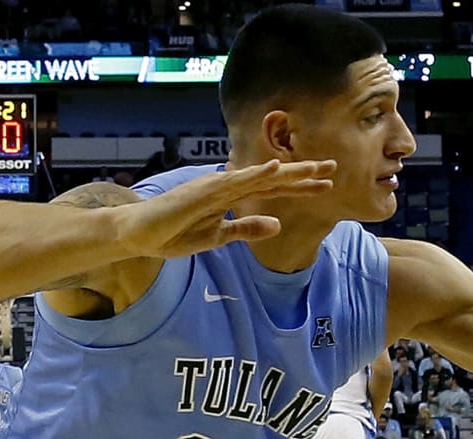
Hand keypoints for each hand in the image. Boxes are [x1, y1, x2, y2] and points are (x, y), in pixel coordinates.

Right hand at [114, 159, 336, 258]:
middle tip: (333, 166)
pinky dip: (254, 175)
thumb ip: (246, 229)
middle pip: (271, 178)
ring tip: (314, 167)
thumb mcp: (218, 237)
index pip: (272, 189)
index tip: (326, 185)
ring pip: (258, 177)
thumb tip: (277, 224)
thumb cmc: (174, 233)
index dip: (299, 186)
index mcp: (232, 197)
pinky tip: (273, 168)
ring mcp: (215, 187)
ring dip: (287, 171)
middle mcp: (226, 186)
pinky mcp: (201, 193)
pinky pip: (232, 184)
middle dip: (302, 174)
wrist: (138, 235)